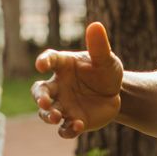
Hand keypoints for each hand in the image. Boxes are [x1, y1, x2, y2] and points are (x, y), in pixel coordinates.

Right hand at [32, 21, 123, 137]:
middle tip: (45, 102)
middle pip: (40, 91)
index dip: (43, 61)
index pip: (49, 60)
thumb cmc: (105, 72)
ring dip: (49, 115)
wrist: (116, 94)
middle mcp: (58, 86)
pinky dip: (67, 129)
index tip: (41, 64)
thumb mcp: (106, 59)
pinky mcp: (73, 121)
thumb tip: (96, 25)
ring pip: (47, 112)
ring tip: (57, 116)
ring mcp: (63, 105)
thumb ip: (99, 45)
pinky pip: (64, 128)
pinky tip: (77, 126)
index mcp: (63, 66)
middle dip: (40, 97)